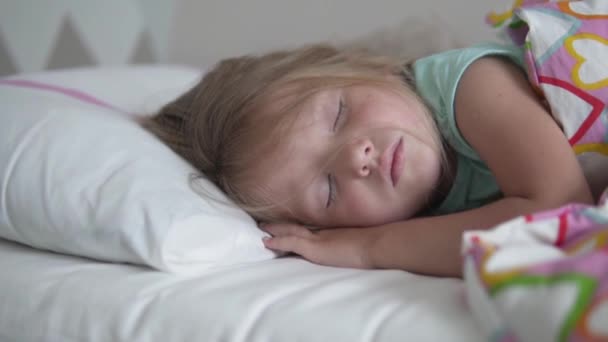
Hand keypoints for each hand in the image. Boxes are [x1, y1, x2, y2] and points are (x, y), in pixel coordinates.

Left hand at [261, 222, 378, 268]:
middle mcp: (324, 232)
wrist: (379, 245)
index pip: (312, 228)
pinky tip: (266, 242)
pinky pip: (291, 243)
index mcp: (335, 232)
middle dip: (283, 224)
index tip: (288, 224)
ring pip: (291, 231)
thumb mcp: (363, 244)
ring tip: (262, 228)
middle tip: (268, 222)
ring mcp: (319, 239)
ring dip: (276, 230)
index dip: (298, 226)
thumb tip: (360, 248)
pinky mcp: (315, 248)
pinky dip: (278, 242)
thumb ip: (357, 244)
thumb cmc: (376, 246)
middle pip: (299, 226)